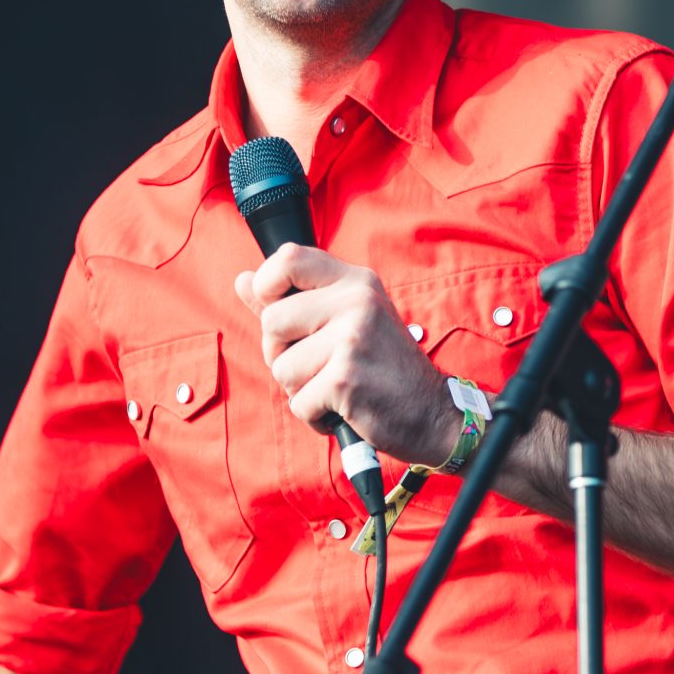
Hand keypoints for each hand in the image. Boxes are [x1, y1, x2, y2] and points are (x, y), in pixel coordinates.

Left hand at [235, 243, 460, 465]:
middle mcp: (356, 301)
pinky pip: (297, 402)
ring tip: (334, 387)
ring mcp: (352, 338)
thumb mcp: (345, 320)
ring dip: (299, 389)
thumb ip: (292, 300)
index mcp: (355, 281)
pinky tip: (342, 408)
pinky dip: (314, 416)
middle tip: (316, 365)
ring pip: (281, 366)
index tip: (279, 312)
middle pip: (271, 321)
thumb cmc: (383, 367)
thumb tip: (242, 279)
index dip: (267, 286)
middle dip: (280, 353)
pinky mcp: (345, 379)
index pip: (288, 258)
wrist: (431, 413)